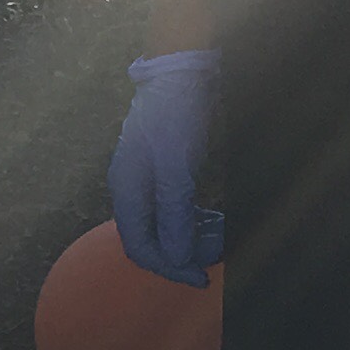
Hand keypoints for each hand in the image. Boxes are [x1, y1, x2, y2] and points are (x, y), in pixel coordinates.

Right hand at [109, 52, 223, 283]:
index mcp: (127, 191)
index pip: (141, 248)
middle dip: (186, 251)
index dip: (170, 267)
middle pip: (154, 240)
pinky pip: (177, 209)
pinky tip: (215, 219)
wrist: (181, 71)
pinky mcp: (166, 172)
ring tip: (223, 235)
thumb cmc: (176, 115)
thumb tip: (178, 256)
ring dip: (194, 237)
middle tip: (220, 251)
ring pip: (168, 226)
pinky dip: (196, 220)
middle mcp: (133, 191)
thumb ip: (175, 213)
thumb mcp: (177, 166)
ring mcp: (148, 181)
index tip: (201, 278)